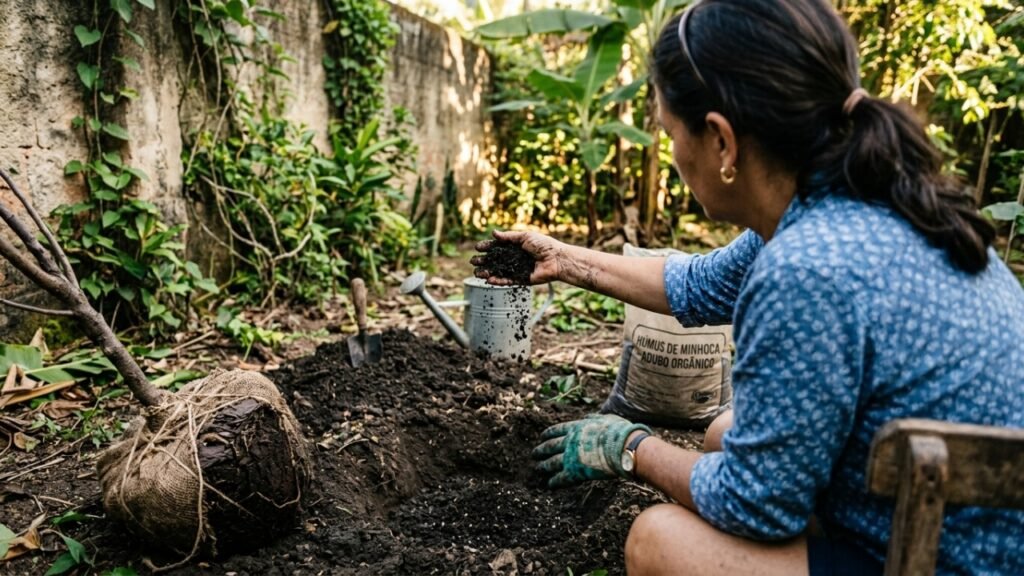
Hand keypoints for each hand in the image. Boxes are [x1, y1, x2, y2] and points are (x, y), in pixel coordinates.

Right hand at [471, 230, 564, 285]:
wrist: (556, 259)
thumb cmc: (544, 245)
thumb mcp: (525, 236)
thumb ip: (509, 237)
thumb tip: (494, 233)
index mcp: (516, 246)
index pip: (498, 246)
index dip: (487, 247)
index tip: (477, 248)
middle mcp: (515, 258)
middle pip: (496, 260)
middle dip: (484, 261)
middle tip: (473, 261)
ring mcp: (517, 269)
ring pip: (499, 271)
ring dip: (487, 272)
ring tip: (477, 272)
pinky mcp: (521, 279)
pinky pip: (508, 281)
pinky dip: (498, 281)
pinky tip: (489, 280)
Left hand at [532, 414, 651, 487]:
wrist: (623, 447)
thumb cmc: (618, 431)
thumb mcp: (606, 418)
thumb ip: (595, 418)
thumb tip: (590, 415)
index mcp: (577, 427)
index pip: (558, 430)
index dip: (549, 433)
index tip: (542, 436)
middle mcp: (570, 441)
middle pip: (551, 446)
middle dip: (541, 450)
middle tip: (534, 453)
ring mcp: (570, 457)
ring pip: (552, 462)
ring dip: (544, 465)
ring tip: (538, 468)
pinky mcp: (575, 472)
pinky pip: (561, 478)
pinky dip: (554, 482)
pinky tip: (549, 484)